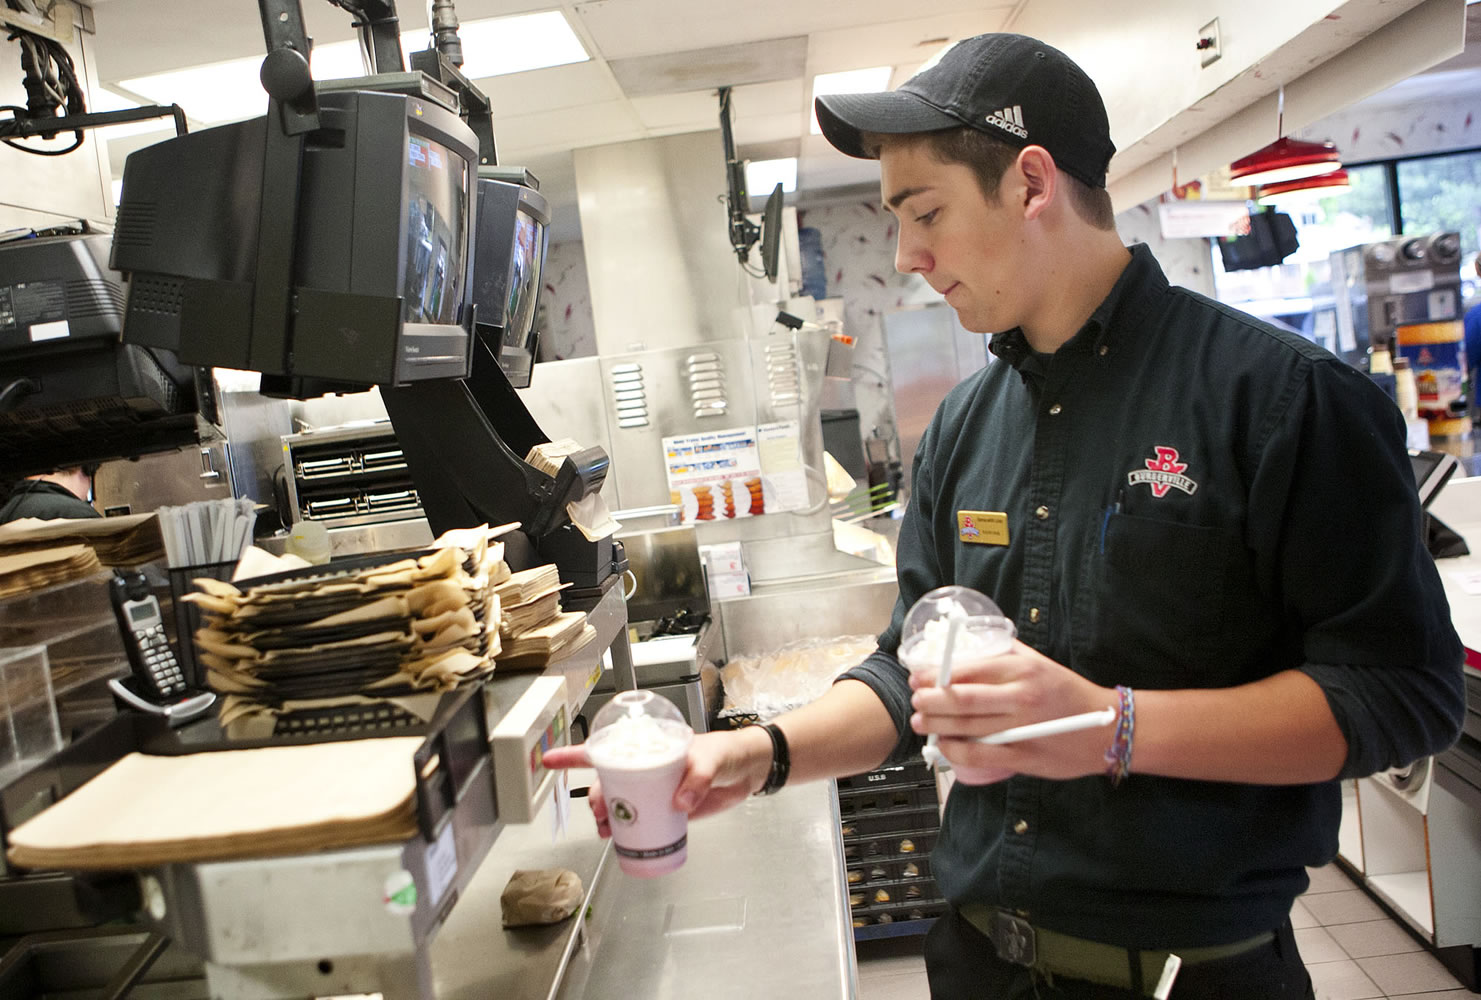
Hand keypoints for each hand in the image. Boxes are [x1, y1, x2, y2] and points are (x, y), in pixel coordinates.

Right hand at [541, 727, 772, 837]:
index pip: (606, 748)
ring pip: (619, 803)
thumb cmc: (727, 752)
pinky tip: (620, 841)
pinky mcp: (666, 810)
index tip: (549, 761)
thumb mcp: (711, 758)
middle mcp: (645, 767)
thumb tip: (679, 803)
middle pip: (608, 781)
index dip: (575, 755)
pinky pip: (639, 821)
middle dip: (596, 796)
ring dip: (607, 817)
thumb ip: (697, 778)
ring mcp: (654, 790)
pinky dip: (626, 832)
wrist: (749, 772)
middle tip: (602, 813)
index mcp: (648, 747)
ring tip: (606, 830)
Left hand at [908, 640, 1115, 782]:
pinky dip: (955, 750)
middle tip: (915, 699)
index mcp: (1022, 669)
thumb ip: (1004, 655)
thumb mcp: (1039, 663)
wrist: (1106, 729)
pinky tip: (944, 745)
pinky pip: (979, 754)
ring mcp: (1022, 728)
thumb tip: (963, 649)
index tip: (918, 676)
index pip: (967, 670)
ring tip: (920, 721)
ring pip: (966, 727)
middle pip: (960, 699)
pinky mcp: (1023, 756)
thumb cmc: (1067, 693)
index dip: (935, 675)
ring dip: (935, 725)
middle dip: (928, 700)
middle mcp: (1021, 697)